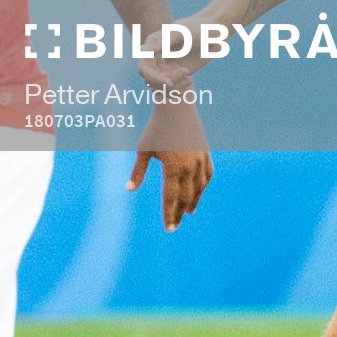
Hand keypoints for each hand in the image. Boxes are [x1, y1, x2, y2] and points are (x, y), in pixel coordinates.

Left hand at [128, 101, 212, 230]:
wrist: (176, 107)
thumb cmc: (156, 128)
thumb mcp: (144, 149)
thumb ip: (138, 171)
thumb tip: (129, 189)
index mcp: (173, 167)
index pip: (171, 198)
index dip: (169, 214)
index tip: (168, 228)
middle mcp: (189, 167)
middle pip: (186, 197)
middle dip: (179, 213)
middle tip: (175, 226)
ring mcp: (200, 160)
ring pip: (199, 188)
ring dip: (193, 202)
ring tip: (188, 213)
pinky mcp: (206, 153)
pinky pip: (207, 175)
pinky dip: (203, 186)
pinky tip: (198, 193)